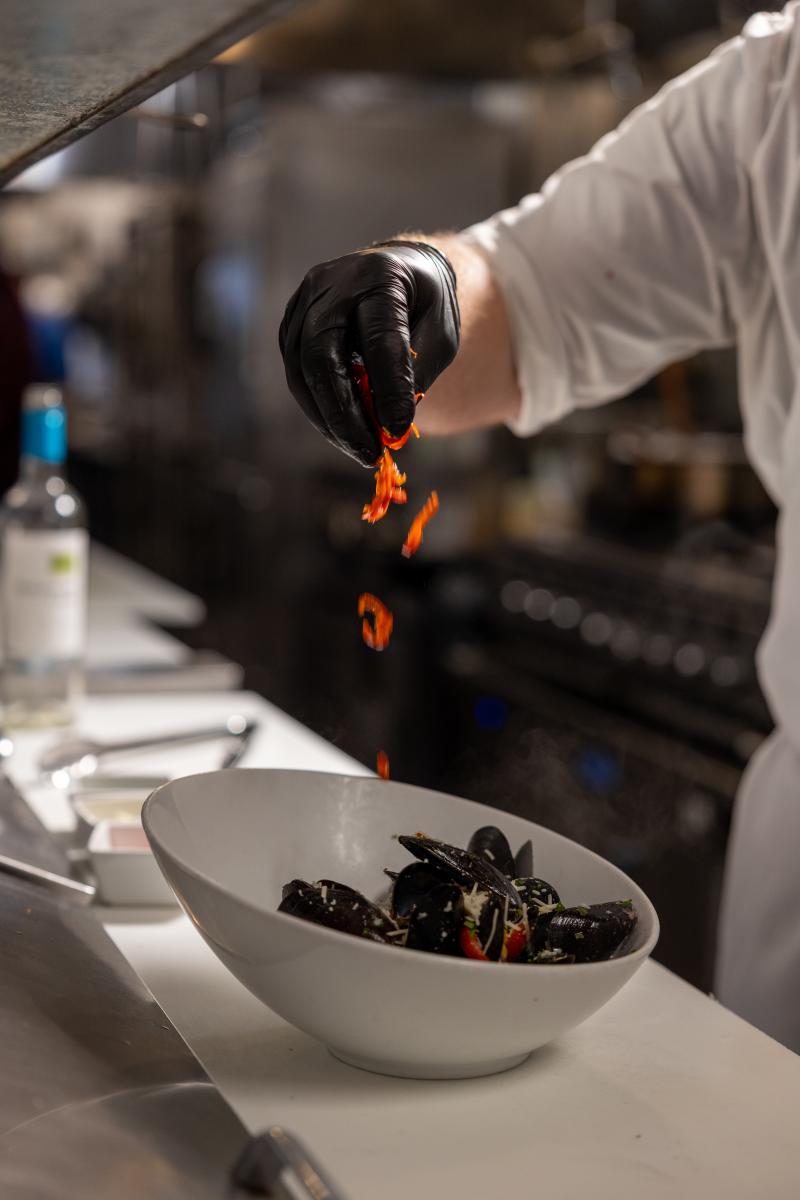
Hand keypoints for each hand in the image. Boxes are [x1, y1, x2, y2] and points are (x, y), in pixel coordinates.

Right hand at [279, 240, 459, 465]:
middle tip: (368, 453)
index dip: (387, 389)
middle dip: (344, 415)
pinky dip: (319, 410)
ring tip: (359, 448)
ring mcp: (303, 303)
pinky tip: (344, 431)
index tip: (398, 431)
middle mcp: (331, 283)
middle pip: (321, 356)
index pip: (379, 339)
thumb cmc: (424, 307)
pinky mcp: (291, 326)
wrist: (397, 273)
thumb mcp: (440, 335)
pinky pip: (297, 375)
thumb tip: (389, 425)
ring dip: (328, 419)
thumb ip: (416, 374)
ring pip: (301, 371)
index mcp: (379, 276)